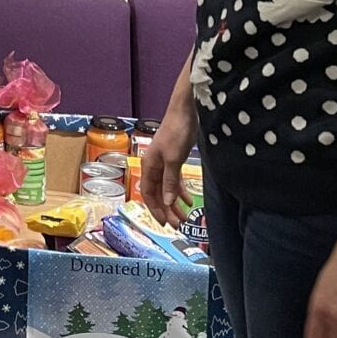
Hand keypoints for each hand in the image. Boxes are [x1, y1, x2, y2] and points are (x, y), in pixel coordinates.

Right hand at [140, 107, 197, 227]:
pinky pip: (174, 180)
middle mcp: (153, 166)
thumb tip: (167, 202)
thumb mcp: (174, 159)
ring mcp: (163, 163)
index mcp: (148, 166)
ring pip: (166, 188)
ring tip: (184, 217)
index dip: (155, 210)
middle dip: (167, 210)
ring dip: (174, 203)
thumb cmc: (176, 133)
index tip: (165, 224)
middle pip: (157, 193)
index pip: (148, 194)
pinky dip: (180, 191)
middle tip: (178, 224)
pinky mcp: (173, 159)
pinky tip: (188, 200)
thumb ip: (169, 181)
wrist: (185, 112)